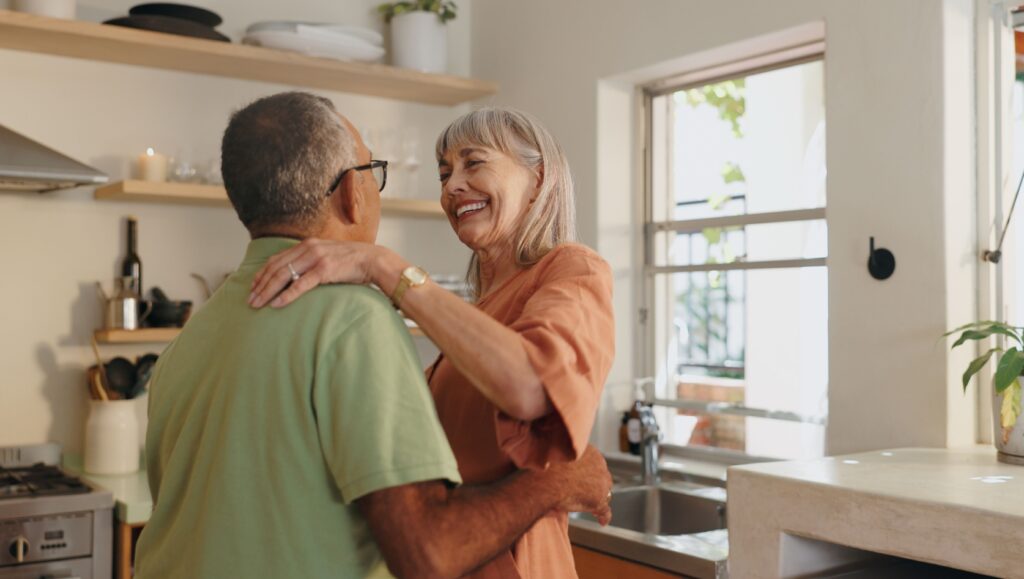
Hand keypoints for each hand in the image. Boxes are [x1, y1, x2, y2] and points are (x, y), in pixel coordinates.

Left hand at [249, 239, 378, 307]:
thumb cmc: (351, 262)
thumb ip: (310, 261)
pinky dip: (287, 295)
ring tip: (258, 304)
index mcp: (306, 244)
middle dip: (260, 285)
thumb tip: (296, 275)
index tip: (252, 288)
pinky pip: (300, 284)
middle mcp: (308, 248)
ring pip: (283, 276)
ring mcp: (316, 258)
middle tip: (250, 300)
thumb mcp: (326, 256)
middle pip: (276, 268)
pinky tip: (277, 304)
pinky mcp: (324, 270)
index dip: (262, 274)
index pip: (277, 259)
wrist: (372, 260)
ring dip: (268, 291)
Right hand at [547, 445, 612, 525]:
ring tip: (592, 508)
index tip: (582, 478)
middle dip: (596, 484)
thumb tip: (552, 465)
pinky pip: (605, 510)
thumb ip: (561, 460)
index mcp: (588, 451)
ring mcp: (601, 483)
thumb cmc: (545, 466)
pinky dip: (604, 516)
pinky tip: (602, 521)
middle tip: (587, 493)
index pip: (594, 463)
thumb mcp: (555, 456)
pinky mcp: (599, 499)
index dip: (589, 472)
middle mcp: (599, 464)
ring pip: (605, 492)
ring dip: (599, 499)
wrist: (547, 479)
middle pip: (602, 476)